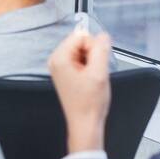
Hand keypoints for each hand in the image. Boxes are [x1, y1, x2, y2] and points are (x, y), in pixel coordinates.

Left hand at [48, 31, 112, 153]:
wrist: (85, 123)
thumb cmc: (89, 103)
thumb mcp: (99, 73)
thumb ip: (101, 50)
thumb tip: (103, 35)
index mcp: (59, 58)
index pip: (80, 36)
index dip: (94, 47)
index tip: (96, 63)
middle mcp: (56, 61)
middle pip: (80, 43)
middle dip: (93, 55)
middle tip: (94, 73)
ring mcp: (61, 68)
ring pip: (83, 52)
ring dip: (92, 62)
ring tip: (92, 78)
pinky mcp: (67, 74)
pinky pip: (82, 61)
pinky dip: (90, 68)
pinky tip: (90, 81)